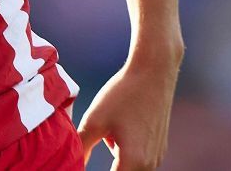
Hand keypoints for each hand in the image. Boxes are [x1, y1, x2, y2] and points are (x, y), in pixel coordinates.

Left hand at [77, 42, 183, 169]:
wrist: (154, 70)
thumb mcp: (95, 120)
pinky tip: (123, 123)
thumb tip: (70, 164)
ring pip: (129, 166)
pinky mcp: (160, 146)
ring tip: (112, 126)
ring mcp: (157, 155)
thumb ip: (81, 148)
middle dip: (107, 166)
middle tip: (102, 137)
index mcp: (134, 161)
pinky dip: (126, 148)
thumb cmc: (124, 93)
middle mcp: (150, 164)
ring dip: (117, 157)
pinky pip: (138, 157)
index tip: (81, 167)